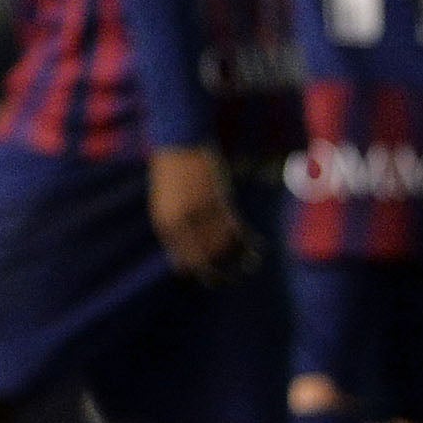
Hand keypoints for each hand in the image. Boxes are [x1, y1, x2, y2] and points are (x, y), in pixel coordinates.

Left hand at [147, 143, 255, 284]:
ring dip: (236, 257)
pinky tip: (257, 248)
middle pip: (204, 257)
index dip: (196, 269)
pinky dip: (247, 242)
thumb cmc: (174, 170)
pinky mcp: (219, 201)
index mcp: (164, 223)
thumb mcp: (166, 200)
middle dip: (217, 271)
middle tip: (228, 279)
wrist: (180, 142)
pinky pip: (235, 229)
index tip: (209, 276)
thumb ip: (175, 222)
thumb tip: (183, 245)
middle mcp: (181, 222)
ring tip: (248, 264)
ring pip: (222, 245)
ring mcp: (200, 212)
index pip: (182, 258)